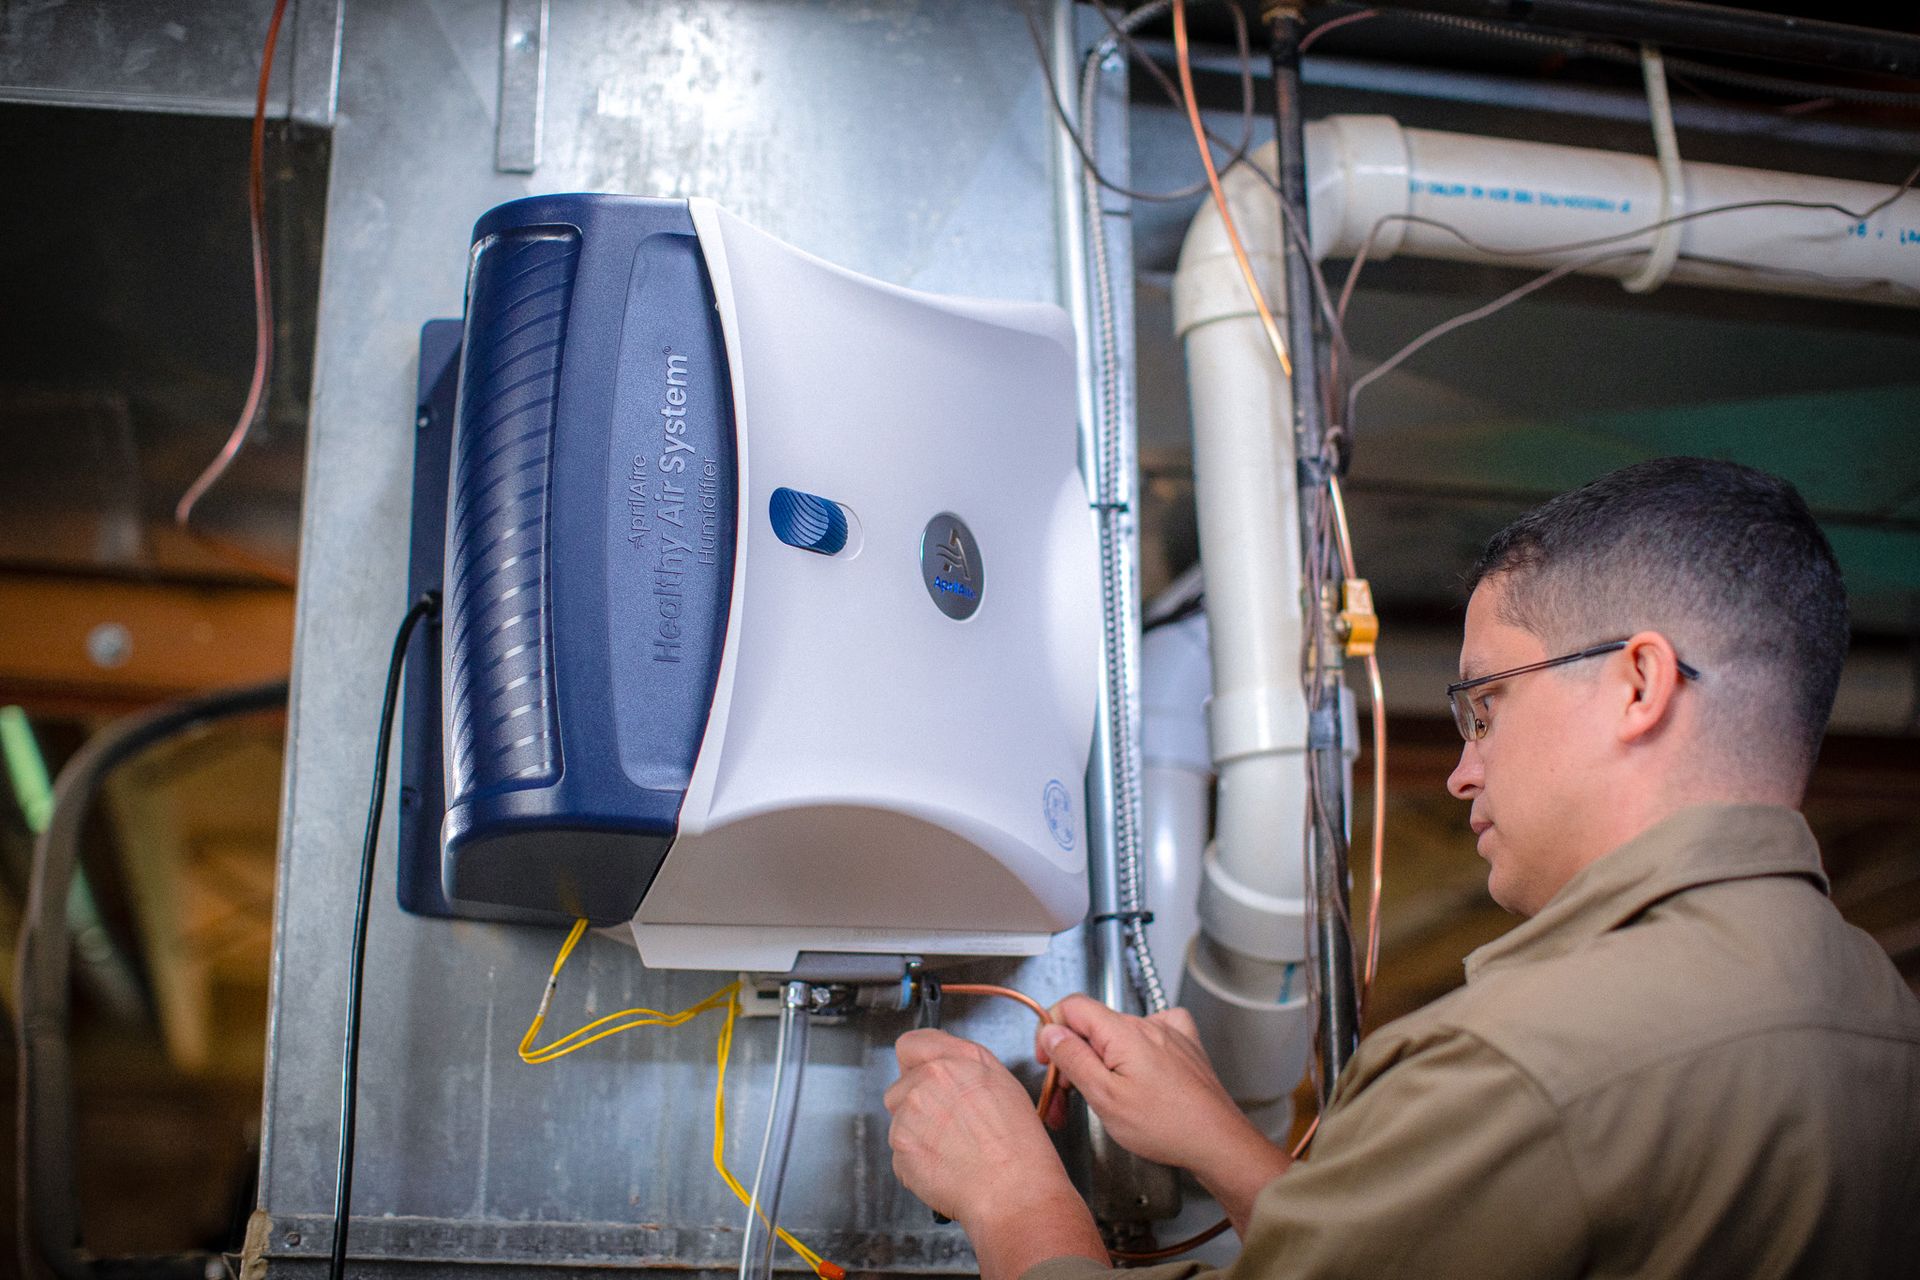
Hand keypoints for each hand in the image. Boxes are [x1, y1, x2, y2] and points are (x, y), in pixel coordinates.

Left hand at [884, 1028, 1071, 1221]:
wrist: (1014, 1191)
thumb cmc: (1019, 1147)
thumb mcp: (1004, 1086)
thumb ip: (965, 1068)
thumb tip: (943, 1068)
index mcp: (960, 1059)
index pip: (911, 1044)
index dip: (915, 1064)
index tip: (920, 1078)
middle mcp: (932, 1078)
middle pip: (900, 1087)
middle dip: (915, 1106)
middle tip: (946, 1128)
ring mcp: (912, 1111)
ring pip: (899, 1122)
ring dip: (916, 1136)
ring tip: (951, 1152)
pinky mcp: (901, 1144)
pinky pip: (899, 1153)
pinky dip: (915, 1164)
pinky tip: (944, 1168)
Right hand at [1036, 996, 1288, 1228]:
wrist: (1217, 1141)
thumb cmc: (1166, 1126)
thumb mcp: (1105, 1097)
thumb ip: (1073, 1058)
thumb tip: (1050, 1030)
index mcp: (1123, 1031)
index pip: (1072, 1007)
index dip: (1051, 1030)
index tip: (1048, 1061)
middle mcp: (1147, 1024)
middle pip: (1093, 1027)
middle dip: (1073, 1059)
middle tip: (1066, 1098)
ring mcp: (1169, 1034)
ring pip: (1118, 1036)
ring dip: (1101, 1063)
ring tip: (1100, 1100)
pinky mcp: (1185, 1047)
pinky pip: (1153, 1032)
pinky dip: (1137, 1049)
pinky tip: (1138, 1068)